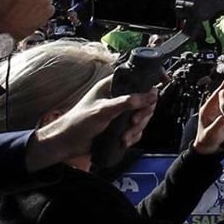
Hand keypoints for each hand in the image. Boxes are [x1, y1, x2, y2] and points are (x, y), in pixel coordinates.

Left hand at [24, 77, 155, 171]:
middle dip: (143, 114)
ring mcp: (120, 112)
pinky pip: (137, 129)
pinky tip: (123, 140)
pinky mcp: (121, 126)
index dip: (148, 85)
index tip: (156, 91)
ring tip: (125, 135)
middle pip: (145, 101)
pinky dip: (133, 136)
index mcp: (112, 86)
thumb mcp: (103, 110)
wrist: (68, 143)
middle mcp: (118, 97)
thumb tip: (149, 96)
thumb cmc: (78, 122)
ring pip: (142, 117)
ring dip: (137, 128)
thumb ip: (127, 102)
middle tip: (134, 121)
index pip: (137, 80)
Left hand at [191, 85, 223, 154]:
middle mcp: (211, 108)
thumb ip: (218, 124)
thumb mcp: (212, 133)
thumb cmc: (206, 141)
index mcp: (207, 110)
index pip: (216, 95)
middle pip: (222, 94)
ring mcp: (216, 110)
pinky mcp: (221, 114)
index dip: (223, 88)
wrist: (206, 148)